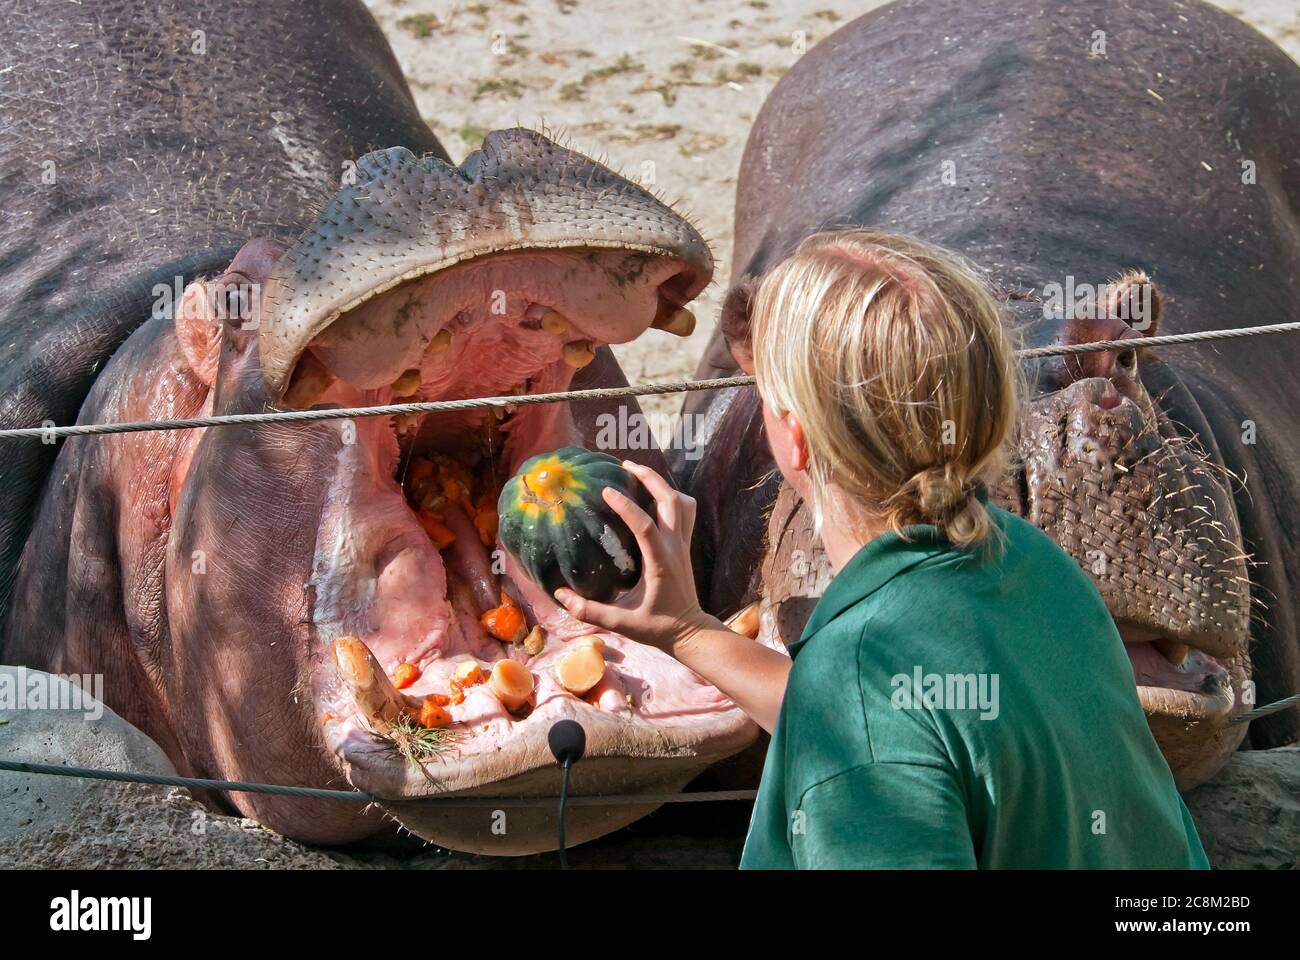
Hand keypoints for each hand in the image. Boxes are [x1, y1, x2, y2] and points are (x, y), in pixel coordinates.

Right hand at [553, 461, 723, 655]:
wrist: (689, 632)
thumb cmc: (656, 627)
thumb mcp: (621, 623)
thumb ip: (590, 611)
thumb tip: (560, 595)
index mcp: (660, 563)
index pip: (645, 526)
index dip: (627, 507)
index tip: (607, 490)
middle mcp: (674, 548)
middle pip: (671, 501)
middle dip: (650, 479)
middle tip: (625, 466)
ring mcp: (683, 545)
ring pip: (683, 503)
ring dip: (663, 485)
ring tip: (639, 474)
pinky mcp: (684, 546)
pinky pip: (685, 512)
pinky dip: (671, 497)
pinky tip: (652, 496)